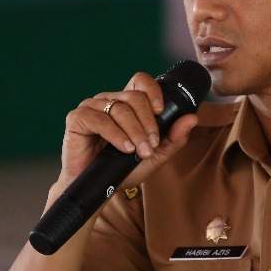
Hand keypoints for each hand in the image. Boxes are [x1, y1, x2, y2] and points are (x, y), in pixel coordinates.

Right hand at [53, 72, 198, 193]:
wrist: (97, 189)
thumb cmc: (122, 169)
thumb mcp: (154, 155)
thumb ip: (174, 137)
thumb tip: (193, 118)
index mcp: (126, 102)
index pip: (140, 81)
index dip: (153, 90)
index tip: (161, 110)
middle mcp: (108, 100)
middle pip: (134, 96)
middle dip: (148, 122)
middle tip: (151, 145)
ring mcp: (91, 107)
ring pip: (119, 108)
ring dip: (134, 131)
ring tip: (139, 151)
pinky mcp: (77, 119)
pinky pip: (99, 119)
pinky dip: (115, 134)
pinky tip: (124, 147)